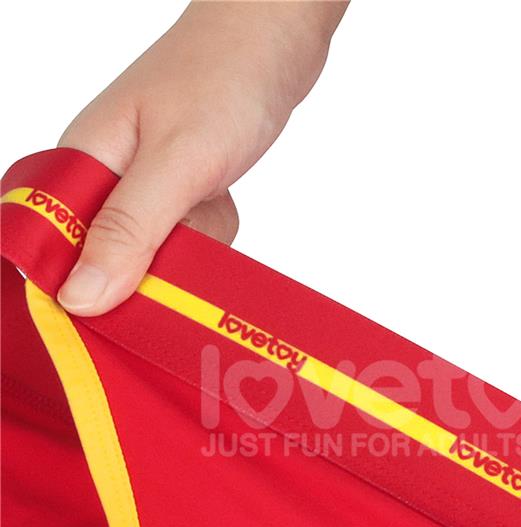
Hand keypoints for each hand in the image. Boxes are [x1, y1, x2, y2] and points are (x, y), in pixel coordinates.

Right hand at [57, 0, 346, 315]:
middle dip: (158, 262)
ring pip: (157, 254)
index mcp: (81, 162)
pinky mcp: (174, 187)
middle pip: (111, 262)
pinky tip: (223, 196)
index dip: (86, 287)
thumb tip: (79, 297)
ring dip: (195, 241)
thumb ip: (128, 230)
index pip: (55, 249)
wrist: (274, 37)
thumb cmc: (223, 79)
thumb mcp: (175, 162)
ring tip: (211, 197)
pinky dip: (213, 226)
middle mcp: (104, 176)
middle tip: (190, 227)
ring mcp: (142, 182)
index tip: (129, 305)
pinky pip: (189, 236)